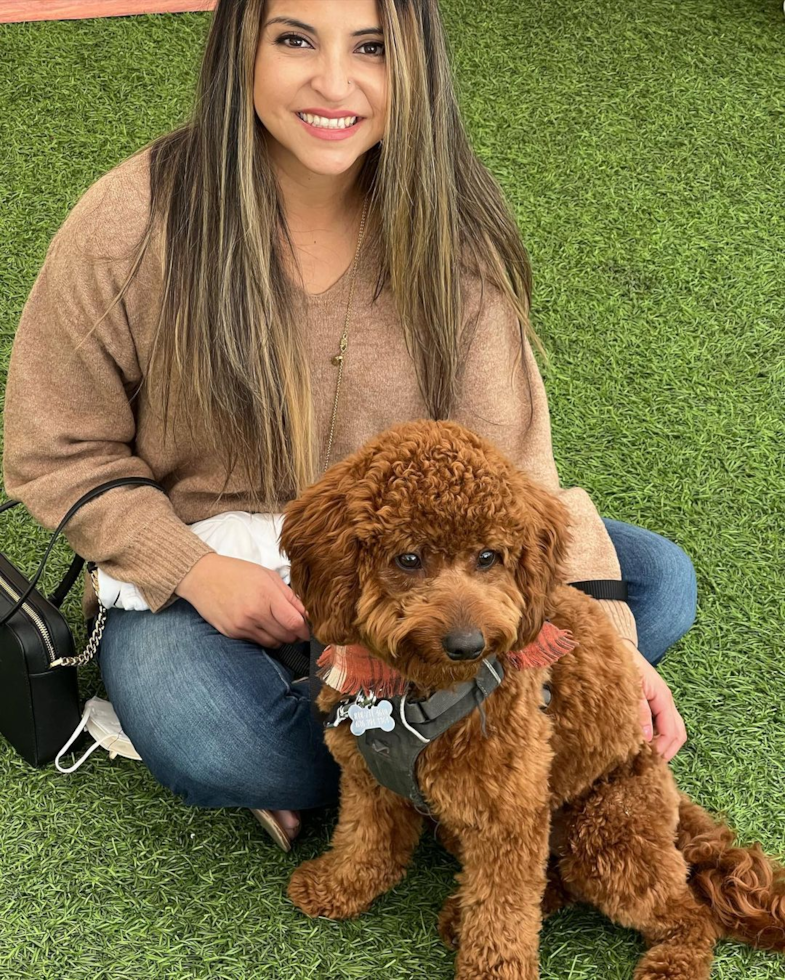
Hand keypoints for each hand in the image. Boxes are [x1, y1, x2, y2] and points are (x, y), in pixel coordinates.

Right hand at [174, 553, 309, 647]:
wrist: (202, 577)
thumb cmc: (237, 573)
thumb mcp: (268, 576)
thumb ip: (289, 596)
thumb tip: (307, 614)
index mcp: (266, 595)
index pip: (294, 623)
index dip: (305, 629)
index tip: (307, 629)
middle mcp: (254, 613)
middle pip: (286, 636)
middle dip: (294, 634)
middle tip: (294, 626)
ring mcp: (242, 626)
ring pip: (273, 643)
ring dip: (280, 637)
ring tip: (277, 624)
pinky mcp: (232, 633)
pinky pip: (257, 642)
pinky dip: (264, 637)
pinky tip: (261, 624)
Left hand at [622, 639, 686, 761]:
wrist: (618, 645)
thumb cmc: (624, 663)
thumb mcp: (633, 687)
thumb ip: (640, 710)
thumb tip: (645, 738)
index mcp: (663, 698)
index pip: (673, 732)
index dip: (664, 749)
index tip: (650, 762)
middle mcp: (665, 702)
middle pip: (677, 734)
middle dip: (667, 750)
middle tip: (651, 764)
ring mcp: (659, 702)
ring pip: (669, 730)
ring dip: (661, 744)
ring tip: (645, 756)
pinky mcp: (650, 702)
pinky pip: (659, 724)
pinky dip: (654, 736)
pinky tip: (639, 742)